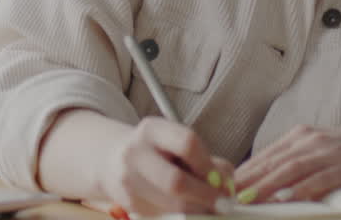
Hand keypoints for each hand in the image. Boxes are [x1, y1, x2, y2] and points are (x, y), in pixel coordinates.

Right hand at [98, 117, 234, 215]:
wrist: (113, 159)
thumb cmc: (158, 151)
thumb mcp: (178, 143)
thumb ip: (208, 161)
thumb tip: (226, 188)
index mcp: (152, 130)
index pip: (187, 143)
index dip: (209, 166)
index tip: (223, 183)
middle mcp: (135, 153)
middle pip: (176, 181)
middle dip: (205, 197)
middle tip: (223, 205)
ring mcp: (127, 180)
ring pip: (171, 205)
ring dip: (196, 210)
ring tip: (206, 206)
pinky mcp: (127, 204)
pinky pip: (163, 216)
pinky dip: (182, 216)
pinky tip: (186, 208)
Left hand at [235, 125, 340, 203]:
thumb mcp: (323, 153)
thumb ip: (298, 163)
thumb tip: (269, 183)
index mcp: (302, 136)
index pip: (265, 155)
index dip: (243, 172)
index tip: (223, 187)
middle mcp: (311, 140)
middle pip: (272, 161)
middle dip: (247, 181)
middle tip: (225, 196)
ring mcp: (329, 152)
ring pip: (289, 170)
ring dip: (265, 186)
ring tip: (246, 200)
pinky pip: (318, 180)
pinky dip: (299, 191)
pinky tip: (285, 200)